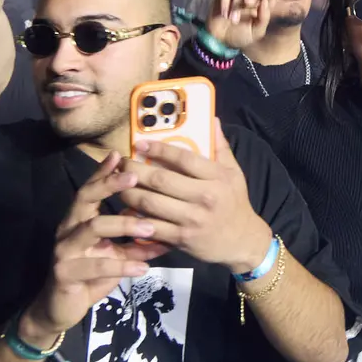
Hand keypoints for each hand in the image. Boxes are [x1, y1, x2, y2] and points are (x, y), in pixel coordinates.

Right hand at [23, 153, 168, 340]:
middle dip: (109, 185)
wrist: (61, 308)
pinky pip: (96, 265)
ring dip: (124, 225)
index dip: (104, 172)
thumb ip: (136, 241)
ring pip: (93, 228)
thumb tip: (167, 230)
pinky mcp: (66, 273)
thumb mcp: (116, 254)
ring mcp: (64, 250)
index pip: (90, 189)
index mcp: (78, 220)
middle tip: (134, 178)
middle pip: (85, 199)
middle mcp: (68, 229)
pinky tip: (142, 268)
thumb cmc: (90, 275)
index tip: (122, 155)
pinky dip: (122, 265)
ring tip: (151, 229)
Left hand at [120, 122, 272, 272]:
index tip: (139, 143)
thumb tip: (213, 120)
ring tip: (119, 183)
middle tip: (122, 162)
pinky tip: (125, 209)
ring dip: (129, 192)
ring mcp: (191, 219)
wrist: (243, 241)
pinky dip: (135, 217)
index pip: (184, 158)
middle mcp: (205, 197)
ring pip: (150, 202)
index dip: (158, 150)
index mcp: (217, 177)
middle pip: (161, 179)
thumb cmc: (235, 203)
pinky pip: (151, 225)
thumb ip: (221, 147)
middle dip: (135, 169)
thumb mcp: (234, 173)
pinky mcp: (181, 238)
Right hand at [207, 0, 271, 49]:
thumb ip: (263, 18)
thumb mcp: (256, 32)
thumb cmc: (241, 36)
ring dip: (236, 4)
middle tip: (248, 2)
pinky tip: (225, 15)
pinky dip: (225, 3)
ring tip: (233, 20)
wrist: (221, 41)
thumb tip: (265, 1)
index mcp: (261, 5)